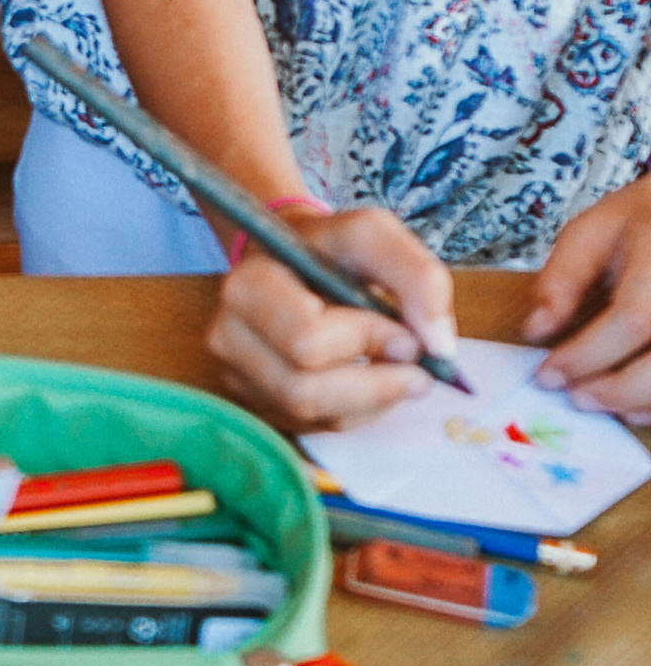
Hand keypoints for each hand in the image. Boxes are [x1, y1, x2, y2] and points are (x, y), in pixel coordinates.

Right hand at [205, 202, 456, 433]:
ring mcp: (236, 378)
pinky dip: (356, 412)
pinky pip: (316, 429)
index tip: (407, 334)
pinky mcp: (256, 406)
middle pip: (304, 391)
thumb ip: (416, 275)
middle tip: (415, 365)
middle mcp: (227, 337)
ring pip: (314, 417)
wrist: (292, 263)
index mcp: (247, 286)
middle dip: (375, 383)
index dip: (367, 343)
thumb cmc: (331, 250)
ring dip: (371, 401)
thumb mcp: (375, 235)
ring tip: (396, 372)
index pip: (307, 340)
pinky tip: (367, 381)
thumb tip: (438, 345)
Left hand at [523, 181, 650, 418]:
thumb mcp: (592, 233)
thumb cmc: (639, 226)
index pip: (632, 318)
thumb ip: (562, 278)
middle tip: (577, 397)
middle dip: (617, 388)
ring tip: (603, 402)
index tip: (547, 375)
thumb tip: (536, 329)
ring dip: (642, 401)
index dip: (587, 355)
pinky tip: (635, 405)